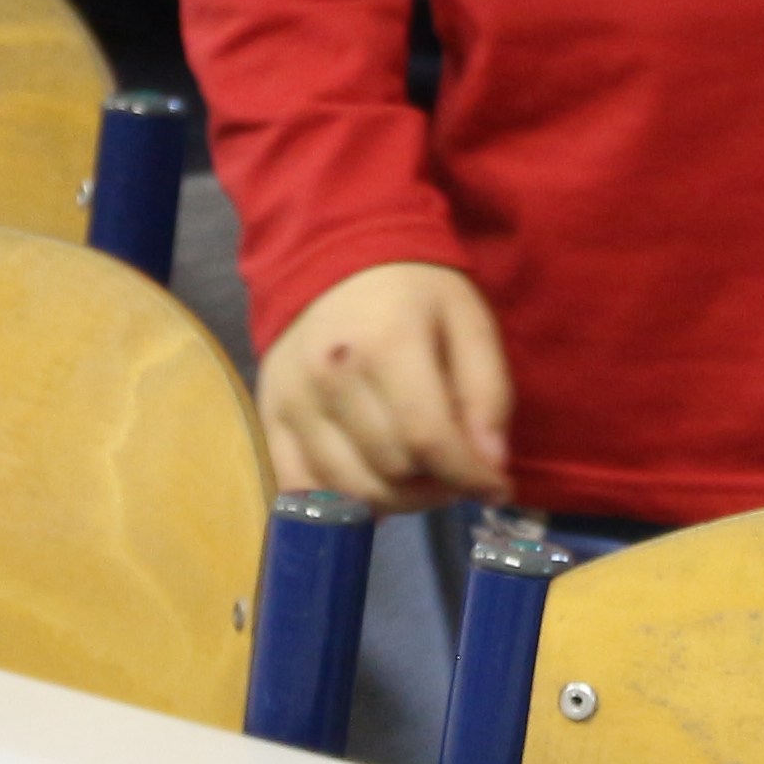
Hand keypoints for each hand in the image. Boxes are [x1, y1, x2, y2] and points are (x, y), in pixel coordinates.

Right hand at [258, 261, 514, 510]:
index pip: (428, 438)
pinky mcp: (267, 420)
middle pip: (391, 468)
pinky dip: (344, 502)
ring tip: (423, 478)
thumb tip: (492, 469)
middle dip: (438, 484)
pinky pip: (301, 491)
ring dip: (397, 499)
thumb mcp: (470, 323)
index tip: (496, 487)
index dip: (468, 475)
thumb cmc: (417, 294)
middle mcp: (329, 379)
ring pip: (349, 489)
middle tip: (460, 471)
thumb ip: (489, 393)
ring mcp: (291, 403)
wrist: (336, 261)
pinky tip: (376, 486)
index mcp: (386, 344)